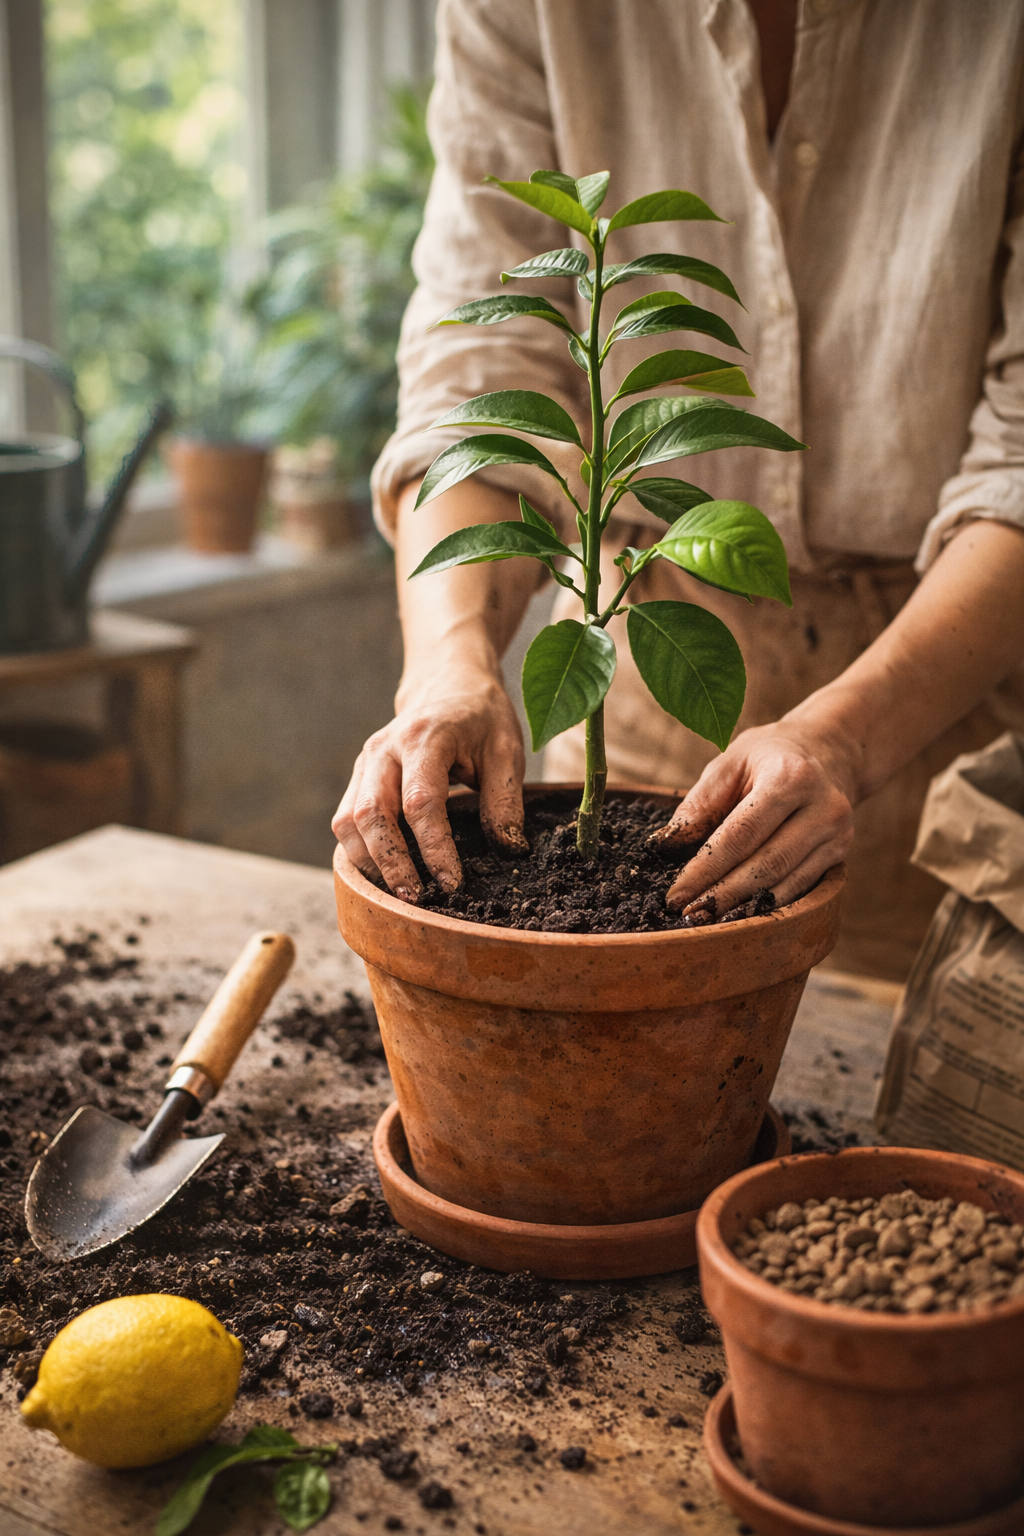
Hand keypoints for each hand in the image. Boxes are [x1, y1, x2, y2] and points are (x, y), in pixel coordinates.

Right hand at [332, 664, 527, 901]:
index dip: (434, 847)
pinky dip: (359, 852)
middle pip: (371, 814)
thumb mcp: (506, 750)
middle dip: (391, 862)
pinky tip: (382, 876)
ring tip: (398, 895)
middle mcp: (385, 749)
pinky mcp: (359, 777)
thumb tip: (508, 851)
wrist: (447, 684)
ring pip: (348, 821)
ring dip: (369, 862)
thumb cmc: (481, 717)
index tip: (452, 882)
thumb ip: (505, 801)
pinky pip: (345, 820)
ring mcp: (366, 763)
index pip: (420, 801)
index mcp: (425, 738)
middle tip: (416, 898)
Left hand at [655, 721, 855, 918]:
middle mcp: (822, 806)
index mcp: (790, 776)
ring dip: (745, 907)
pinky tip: (742, 915)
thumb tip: (666, 845)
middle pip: (767, 863)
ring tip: (708, 920)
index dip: (706, 868)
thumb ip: (699, 804)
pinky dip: (769, 904)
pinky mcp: (841, 852)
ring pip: (786, 881)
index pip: (741, 834)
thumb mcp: (729, 764)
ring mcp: (837, 832)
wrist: (826, 751)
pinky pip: (801, 886)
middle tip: (689, 914)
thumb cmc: (766, 757)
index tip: (676, 894)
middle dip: (724, 894)